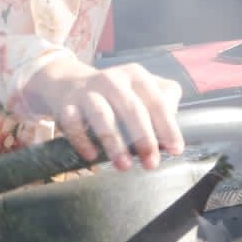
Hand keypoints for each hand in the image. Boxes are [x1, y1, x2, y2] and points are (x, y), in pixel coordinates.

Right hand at [21, 57, 183, 168]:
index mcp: (136, 76)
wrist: (69, 82)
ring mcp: (88, 90)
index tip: (175, 150)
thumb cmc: (115, 94)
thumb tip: (170, 132)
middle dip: (144, 138)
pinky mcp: (66, 104)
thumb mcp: (140, 90)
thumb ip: (163, 103)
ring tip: (124, 165)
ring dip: (114, 142)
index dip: (168, 127)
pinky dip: (82, 141)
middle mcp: (113, 79)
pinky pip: (73, 123)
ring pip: (102, 115)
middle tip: (151, 163)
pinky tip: (92, 156)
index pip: (157, 101)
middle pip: (132, 109)